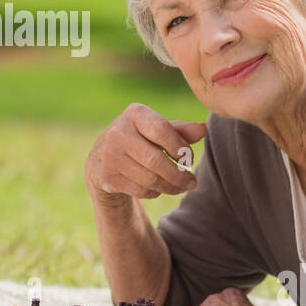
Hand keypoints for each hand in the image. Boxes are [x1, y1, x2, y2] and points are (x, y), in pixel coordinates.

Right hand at [85, 103, 205, 205]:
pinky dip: (155, 192)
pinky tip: (158, 188)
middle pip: (155, 160)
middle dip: (179, 175)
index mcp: (134, 114)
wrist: (102, 157)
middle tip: (192, 183)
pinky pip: (140, 190)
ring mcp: (110, 155)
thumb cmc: (140, 139)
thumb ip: (181, 130)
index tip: (189, 159)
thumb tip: (203, 129)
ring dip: (170, 187)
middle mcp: (118, 132)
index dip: (180, 147)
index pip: (162, 130)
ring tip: (180, 188)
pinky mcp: (107, 176)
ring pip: (149, 179)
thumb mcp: (158, 130)